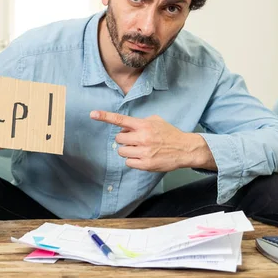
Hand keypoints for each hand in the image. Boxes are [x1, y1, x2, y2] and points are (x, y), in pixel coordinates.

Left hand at [90, 110, 212, 171]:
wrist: (184, 149)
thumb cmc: (168, 134)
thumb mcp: (155, 121)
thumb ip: (138, 122)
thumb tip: (124, 127)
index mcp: (143, 125)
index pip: (121, 120)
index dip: (105, 116)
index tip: (93, 114)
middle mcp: (142, 137)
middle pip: (119, 138)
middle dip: (124, 140)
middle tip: (135, 140)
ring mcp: (143, 152)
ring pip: (122, 151)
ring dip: (128, 150)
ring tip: (140, 149)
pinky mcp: (145, 164)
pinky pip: (128, 162)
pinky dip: (133, 160)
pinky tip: (143, 157)